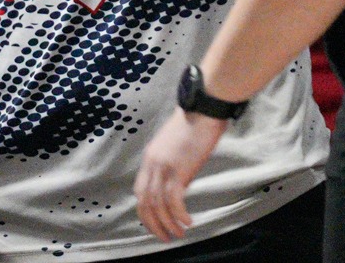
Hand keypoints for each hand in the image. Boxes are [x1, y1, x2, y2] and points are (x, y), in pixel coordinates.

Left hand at [134, 110, 227, 241]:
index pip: (140, 189)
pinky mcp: (179, 169)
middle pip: (145, 201)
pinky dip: (179, 214)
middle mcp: (153, 163)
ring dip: (167, 223)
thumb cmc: (196, 121)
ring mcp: (164, 166)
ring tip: (178, 234)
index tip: (155, 222)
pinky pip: (174, 200)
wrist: (204, 106)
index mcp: (151, 156)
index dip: (145, 210)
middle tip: (164, 237)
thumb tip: (180, 180)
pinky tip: (188, 222)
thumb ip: (173, 162)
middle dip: (152, 223)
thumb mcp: (176, 144)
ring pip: (158, 204)